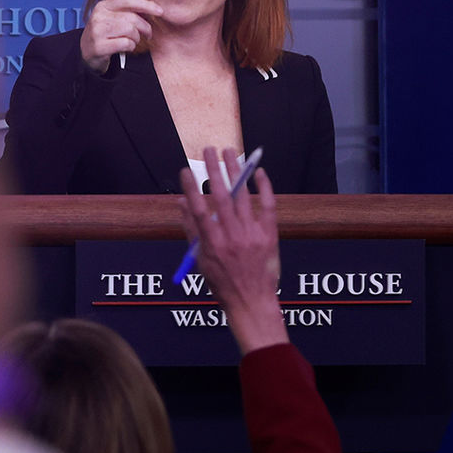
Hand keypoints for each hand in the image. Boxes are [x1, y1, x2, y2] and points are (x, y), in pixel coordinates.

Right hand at [79, 0, 161, 73]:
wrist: (86, 53)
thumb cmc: (104, 35)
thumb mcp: (113, 18)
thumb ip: (130, 11)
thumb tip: (153, 5)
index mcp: (103, 6)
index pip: (128, 0)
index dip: (146, 5)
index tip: (159, 11)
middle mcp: (98, 17)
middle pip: (132, 18)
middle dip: (145, 27)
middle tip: (147, 34)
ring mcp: (97, 32)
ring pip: (130, 31)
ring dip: (137, 38)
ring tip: (133, 41)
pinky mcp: (99, 47)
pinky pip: (126, 44)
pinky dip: (131, 47)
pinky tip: (126, 48)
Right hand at [179, 147, 287, 354]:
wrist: (252, 302)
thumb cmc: (223, 284)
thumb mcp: (199, 260)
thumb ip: (191, 230)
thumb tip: (182, 203)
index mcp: (211, 244)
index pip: (198, 208)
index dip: (191, 187)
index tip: (187, 169)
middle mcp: (231, 236)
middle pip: (220, 196)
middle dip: (213, 170)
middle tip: (208, 150)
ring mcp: (252, 235)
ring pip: (242, 196)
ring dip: (235, 171)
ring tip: (230, 152)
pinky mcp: (270, 235)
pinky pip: (268, 206)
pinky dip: (264, 187)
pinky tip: (258, 172)